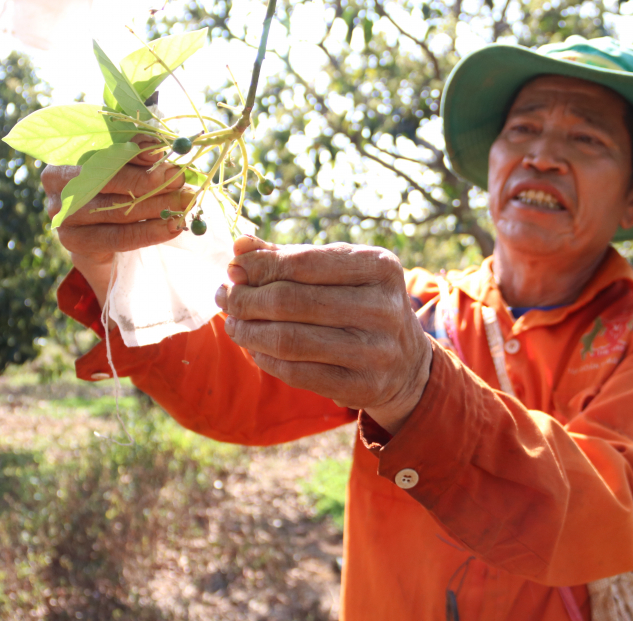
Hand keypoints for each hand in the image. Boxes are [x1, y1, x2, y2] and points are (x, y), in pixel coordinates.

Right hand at [41, 135, 193, 305]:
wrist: (99, 235)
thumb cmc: (114, 188)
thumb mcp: (123, 165)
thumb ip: (136, 153)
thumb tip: (159, 146)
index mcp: (66, 154)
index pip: (101, 149)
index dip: (132, 150)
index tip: (162, 151)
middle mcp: (58, 182)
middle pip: (108, 180)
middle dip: (149, 180)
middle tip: (180, 179)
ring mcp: (63, 214)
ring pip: (116, 210)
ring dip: (156, 206)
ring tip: (183, 203)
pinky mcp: (74, 241)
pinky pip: (118, 237)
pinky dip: (149, 232)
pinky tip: (172, 226)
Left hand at [215, 236, 432, 433]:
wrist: (407, 363)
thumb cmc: (361, 303)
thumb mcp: (339, 271)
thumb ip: (290, 256)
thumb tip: (239, 246)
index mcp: (380, 267)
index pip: (304, 262)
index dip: (260, 266)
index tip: (233, 269)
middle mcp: (383, 308)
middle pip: (291, 302)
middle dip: (247, 299)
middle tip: (226, 297)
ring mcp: (375, 351)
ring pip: (289, 341)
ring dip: (249, 332)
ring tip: (234, 323)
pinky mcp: (362, 386)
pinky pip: (297, 373)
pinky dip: (266, 360)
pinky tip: (255, 349)